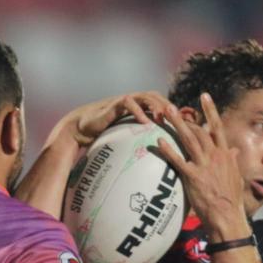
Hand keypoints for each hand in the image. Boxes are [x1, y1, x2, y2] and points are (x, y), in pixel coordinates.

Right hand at [49, 91, 171, 147]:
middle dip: (168, 105)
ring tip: (165, 117)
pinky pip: (130, 103)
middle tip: (180, 119)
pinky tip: (146, 123)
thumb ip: (134, 144)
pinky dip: (139, 111)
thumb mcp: (120, 141)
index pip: (159, 105)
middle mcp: (133, 102)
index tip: (183, 124)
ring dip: (157, 105)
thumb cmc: (100, 137)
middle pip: (157, 97)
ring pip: (146, 96)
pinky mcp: (115, 103)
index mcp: (138, 108)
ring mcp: (124, 101)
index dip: (171, 112)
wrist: (80, 129)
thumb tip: (148, 165)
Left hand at [156, 92, 248, 242]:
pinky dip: (169, 150)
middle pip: (198, 130)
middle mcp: (215, 156)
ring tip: (164, 113)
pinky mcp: (193, 177)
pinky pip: (178, 160)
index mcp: (225, 155)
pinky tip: (159, 141)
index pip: (217, 127)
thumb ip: (232, 162)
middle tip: (169, 106)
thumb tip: (234, 152)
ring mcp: (204, 166)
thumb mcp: (235, 177)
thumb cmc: (231, 199)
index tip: (204, 96)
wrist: (227, 216)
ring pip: (189, 140)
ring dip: (176, 125)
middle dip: (184, 117)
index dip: (211, 110)